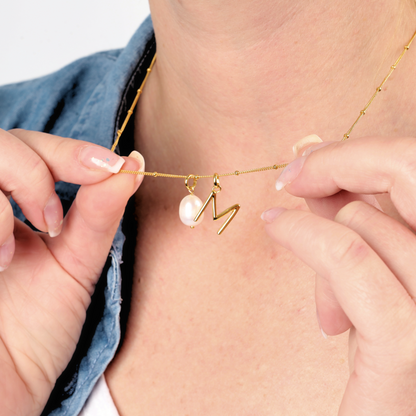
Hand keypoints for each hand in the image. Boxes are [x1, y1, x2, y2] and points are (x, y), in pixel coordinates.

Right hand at [0, 129, 143, 415]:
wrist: (3, 384)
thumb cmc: (36, 329)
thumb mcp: (75, 264)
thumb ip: (99, 213)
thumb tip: (133, 164)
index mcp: (17, 207)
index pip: (35, 147)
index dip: (70, 150)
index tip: (110, 166)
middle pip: (2, 142)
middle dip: (35, 168)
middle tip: (53, 219)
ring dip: (4, 194)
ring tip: (13, 250)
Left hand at [263, 136, 415, 414]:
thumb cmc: (382, 363)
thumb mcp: (380, 286)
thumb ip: (365, 233)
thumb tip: (323, 182)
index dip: (367, 157)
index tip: (315, 161)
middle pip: (411, 178)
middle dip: (344, 168)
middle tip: (295, 178)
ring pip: (370, 222)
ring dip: (319, 227)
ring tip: (290, 236)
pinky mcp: (410, 346)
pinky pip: (352, 261)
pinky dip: (305, 235)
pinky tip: (277, 227)